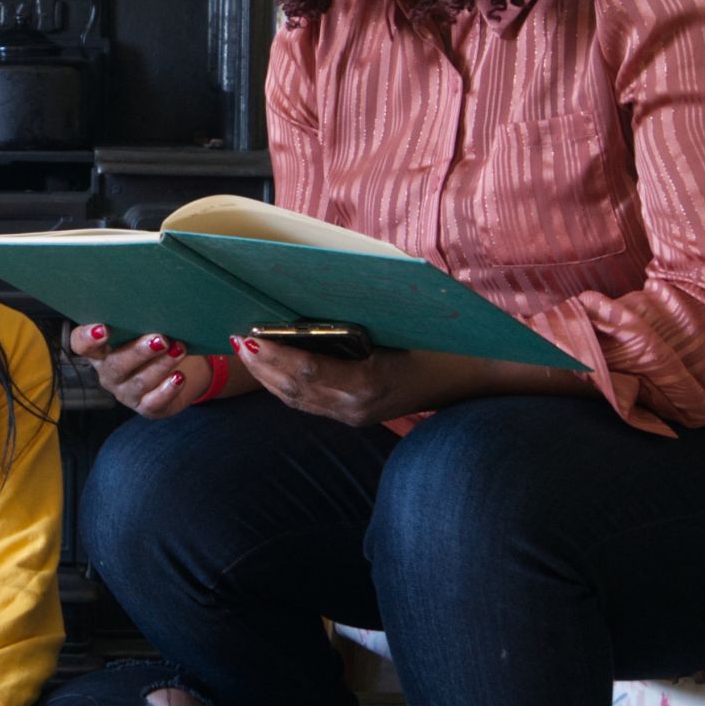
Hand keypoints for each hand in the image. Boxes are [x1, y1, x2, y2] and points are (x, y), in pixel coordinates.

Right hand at [67, 322, 225, 420]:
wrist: (173, 373)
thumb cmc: (151, 342)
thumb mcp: (141, 329)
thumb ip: (139, 317)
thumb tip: (155, 297)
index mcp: (100, 350)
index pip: (81, 344)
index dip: (88, 338)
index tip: (103, 328)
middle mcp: (109, 372)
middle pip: (116, 364)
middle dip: (138, 351)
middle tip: (160, 338)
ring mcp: (126, 392)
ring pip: (139, 382)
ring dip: (160, 365)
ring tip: (179, 349)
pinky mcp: (146, 407)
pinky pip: (154, 402)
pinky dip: (167, 390)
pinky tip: (179, 377)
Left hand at [227, 336, 582, 425]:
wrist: (469, 378)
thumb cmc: (436, 340)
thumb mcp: (399, 321)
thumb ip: (357, 313)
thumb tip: (311, 288)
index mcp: (368, 384)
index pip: (307, 372)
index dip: (274, 356)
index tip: (249, 336)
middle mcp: (357, 408)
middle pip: (295, 390)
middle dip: (262, 365)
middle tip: (235, 338)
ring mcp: (356, 417)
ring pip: (299, 401)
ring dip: (269, 376)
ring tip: (245, 350)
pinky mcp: (355, 417)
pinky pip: (311, 403)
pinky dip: (286, 385)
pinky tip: (272, 366)